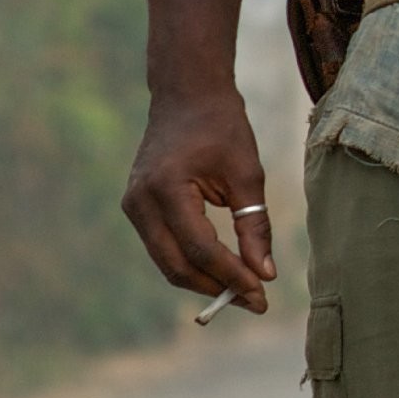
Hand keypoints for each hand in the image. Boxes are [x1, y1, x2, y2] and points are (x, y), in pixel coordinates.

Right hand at [120, 86, 273, 310]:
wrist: (186, 96)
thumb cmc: (221, 127)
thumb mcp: (247, 174)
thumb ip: (254, 225)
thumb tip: (265, 274)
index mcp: (166, 187)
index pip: (200, 248)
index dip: (231, 276)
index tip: (262, 295)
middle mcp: (141, 201)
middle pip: (177, 265)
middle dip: (217, 288)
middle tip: (255, 301)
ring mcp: (133, 206)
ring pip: (168, 263)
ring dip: (205, 281)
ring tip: (244, 290)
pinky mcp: (137, 209)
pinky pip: (164, 249)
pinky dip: (192, 264)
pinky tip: (223, 270)